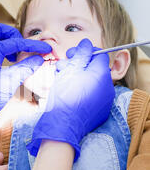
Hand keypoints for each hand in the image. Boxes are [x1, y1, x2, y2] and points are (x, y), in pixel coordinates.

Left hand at [0, 23, 51, 148]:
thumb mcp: (10, 82)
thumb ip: (25, 68)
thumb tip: (40, 58)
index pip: (13, 42)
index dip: (31, 45)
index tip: (45, 48)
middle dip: (14, 34)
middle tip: (23, 47)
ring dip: (11, 42)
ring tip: (20, 56)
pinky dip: (7, 51)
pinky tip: (14, 62)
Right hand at [27, 39, 114, 160]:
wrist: (62, 126)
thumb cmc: (64, 97)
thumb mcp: (70, 70)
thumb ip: (81, 54)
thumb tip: (87, 44)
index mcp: (102, 74)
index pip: (98, 54)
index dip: (83, 52)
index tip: (70, 55)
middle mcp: (107, 87)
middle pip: (94, 68)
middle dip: (77, 65)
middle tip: (62, 67)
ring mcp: (104, 101)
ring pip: (91, 82)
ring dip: (77, 77)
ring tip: (61, 80)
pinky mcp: (99, 111)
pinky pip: (91, 96)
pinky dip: (80, 91)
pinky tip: (67, 94)